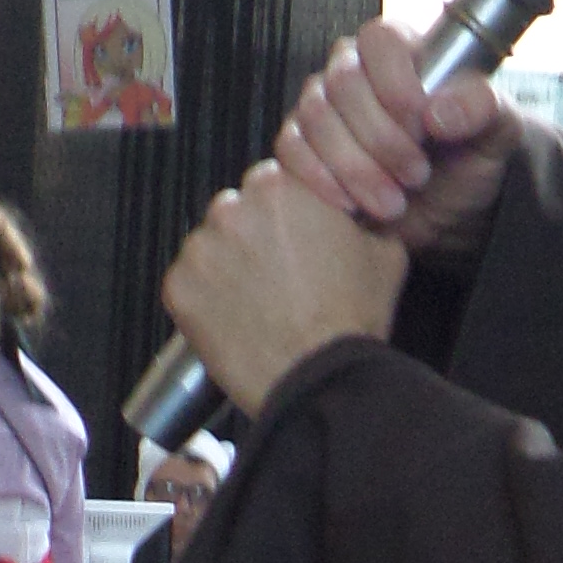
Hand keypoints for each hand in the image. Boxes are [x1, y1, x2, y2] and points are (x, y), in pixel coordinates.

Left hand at [163, 159, 410, 415]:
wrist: (322, 380)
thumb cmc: (351, 320)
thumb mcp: (384, 253)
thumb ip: (362, 220)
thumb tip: (359, 218)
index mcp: (279, 187)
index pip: (270, 183)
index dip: (284, 216)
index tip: (291, 239)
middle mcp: (231, 208)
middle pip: (234, 211)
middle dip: (252, 237)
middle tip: (278, 277)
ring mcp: (199, 249)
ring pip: (208, 248)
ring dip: (226, 267)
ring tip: (259, 303)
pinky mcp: (178, 288)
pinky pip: (188, 286)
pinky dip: (206, 301)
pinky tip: (238, 320)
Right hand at [276, 16, 522, 250]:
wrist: (451, 210)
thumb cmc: (470, 159)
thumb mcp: (497, 133)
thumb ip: (484, 107)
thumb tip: (441, 111)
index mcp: (401, 51)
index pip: (380, 40)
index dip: (396, 83)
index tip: (423, 126)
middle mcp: (355, 70)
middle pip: (343, 84)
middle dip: (381, 138)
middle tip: (417, 174)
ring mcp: (324, 106)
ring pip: (315, 119)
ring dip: (355, 166)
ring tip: (394, 201)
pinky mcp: (304, 145)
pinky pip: (291, 150)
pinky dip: (321, 180)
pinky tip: (353, 204)